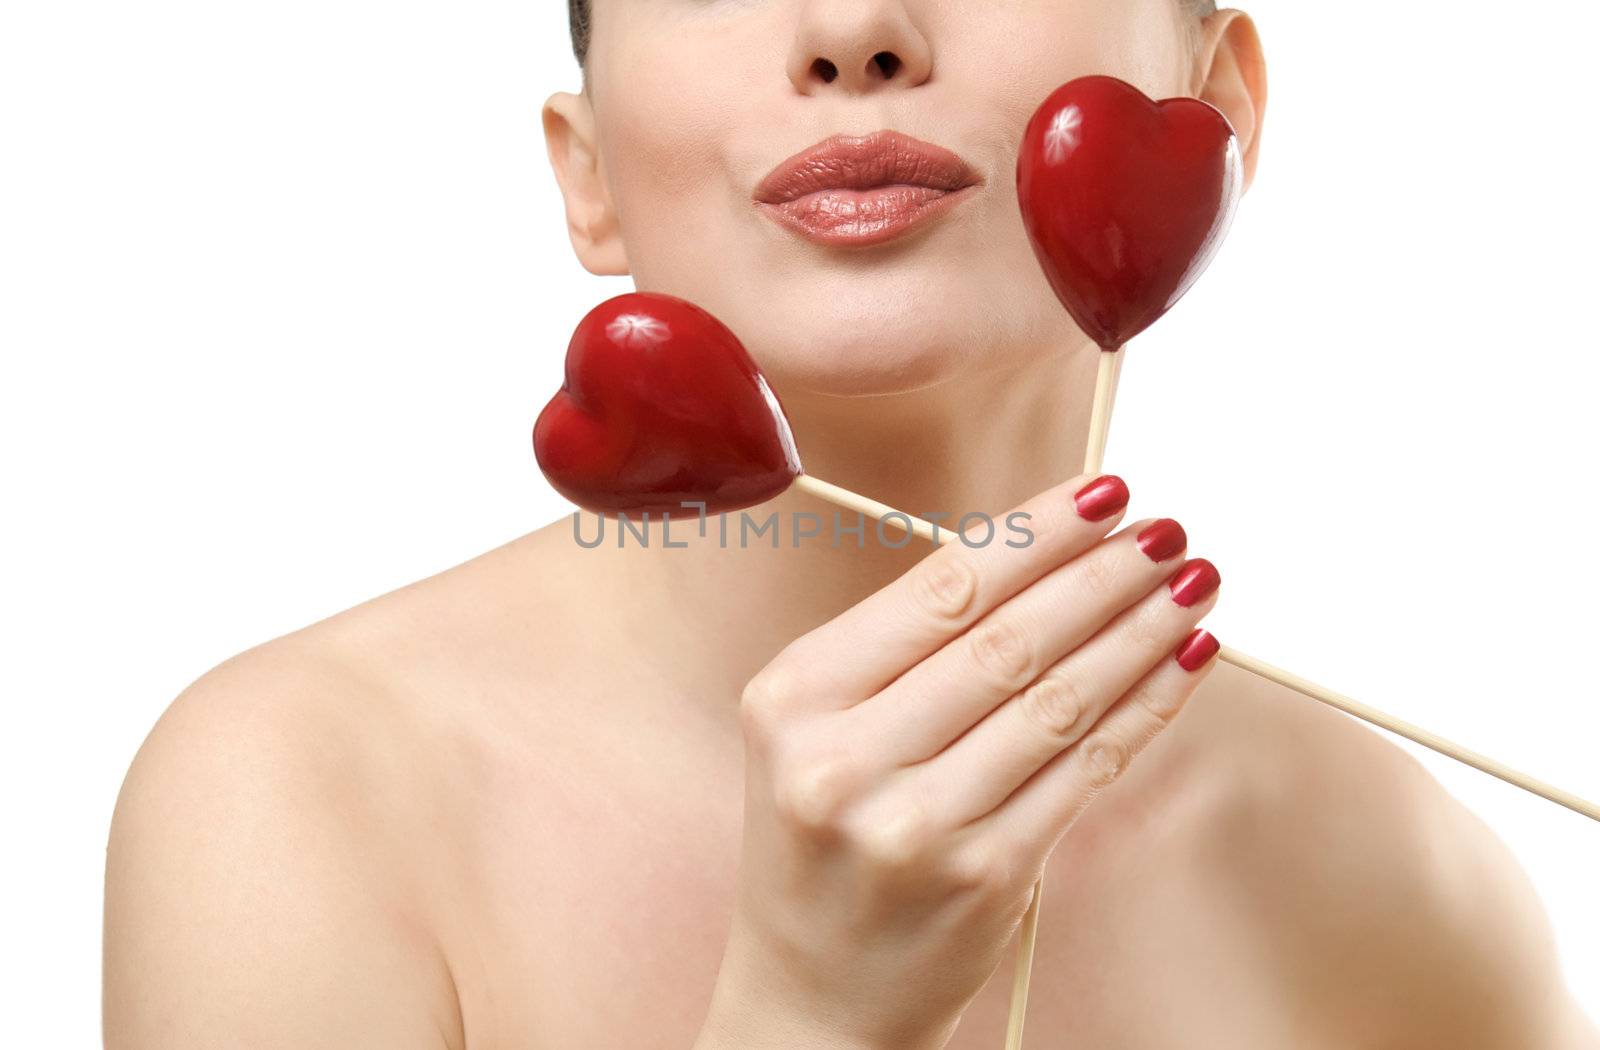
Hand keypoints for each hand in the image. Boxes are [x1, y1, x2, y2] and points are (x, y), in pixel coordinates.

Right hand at [700, 472, 1222, 1049]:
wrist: (812, 993)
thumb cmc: (824, 840)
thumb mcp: (814, 730)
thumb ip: (901, 651)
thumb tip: (1042, 557)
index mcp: (794, 697)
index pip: (939, 589)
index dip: (1037, 533)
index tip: (1105, 494)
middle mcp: (844, 758)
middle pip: (1006, 640)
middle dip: (1104, 576)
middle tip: (1167, 531)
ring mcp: (915, 824)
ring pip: (1057, 702)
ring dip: (1139, 635)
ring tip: (1190, 588)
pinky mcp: (984, 876)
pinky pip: (1084, 772)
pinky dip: (1142, 711)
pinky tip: (1180, 669)